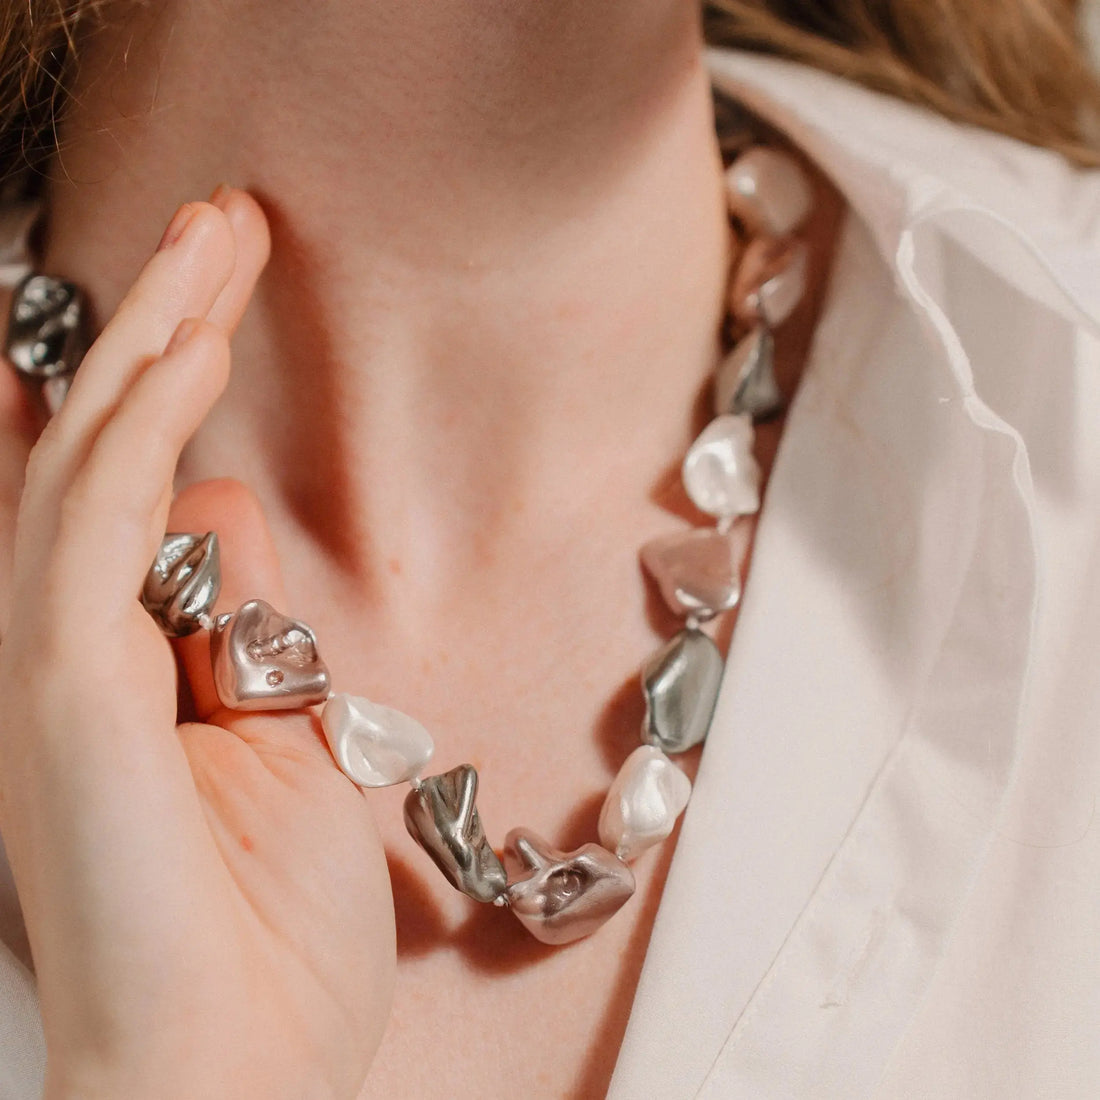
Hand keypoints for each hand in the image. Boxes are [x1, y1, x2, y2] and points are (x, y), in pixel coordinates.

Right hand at [0, 192, 394, 1098]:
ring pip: (87, 462)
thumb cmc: (267, 933)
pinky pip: (93, 527)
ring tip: (215, 239)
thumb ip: (241, 620)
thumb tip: (226, 510)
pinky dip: (139, 427)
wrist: (234, 1078)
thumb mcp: (280, 739)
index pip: (136, 481)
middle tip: (221, 224)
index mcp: (120, 664)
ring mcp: (46, 668)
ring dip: (150, 341)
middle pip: (103, 448)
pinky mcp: (59, 693)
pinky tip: (191, 341)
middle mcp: (60, 650)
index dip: (177, 375)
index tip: (233, 291)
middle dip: (160, 324)